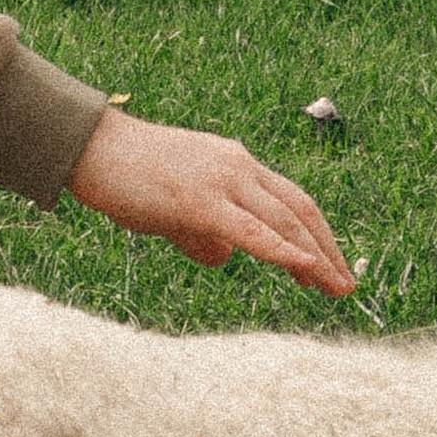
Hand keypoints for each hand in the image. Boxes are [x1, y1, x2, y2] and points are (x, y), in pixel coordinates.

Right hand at [66, 107, 357, 293]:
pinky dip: (283, 250)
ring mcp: (223, 181)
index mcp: (237, 164)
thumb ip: (202, 231)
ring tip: (335, 287)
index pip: (291, 200)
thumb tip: (224, 259)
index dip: (316, 234)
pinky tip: (304, 268)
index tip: (331, 266)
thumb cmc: (127, 178)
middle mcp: (239, 166)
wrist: (90, 149)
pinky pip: (251, 230)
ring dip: (316, 256)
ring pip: (284, 220)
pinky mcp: (200, 201)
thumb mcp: (174, 208)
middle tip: (345, 286)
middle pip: (299, 208)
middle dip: (327, 249)